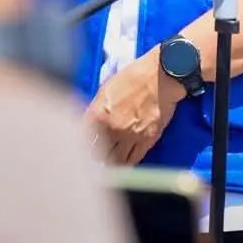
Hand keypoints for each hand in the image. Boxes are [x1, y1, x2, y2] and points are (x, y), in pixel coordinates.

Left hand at [84, 48, 182, 164]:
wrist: (163, 75)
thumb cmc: (135, 75)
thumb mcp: (107, 88)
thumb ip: (96, 108)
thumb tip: (91, 122)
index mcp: (97, 114)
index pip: (82, 140)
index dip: (80, 148)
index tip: (80, 152)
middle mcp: (111, 128)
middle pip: (96, 154)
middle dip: (93, 160)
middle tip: (92, 164)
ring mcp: (129, 135)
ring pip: (114, 160)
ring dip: (110, 165)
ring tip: (108, 168)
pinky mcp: (147, 139)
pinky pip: (133, 159)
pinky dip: (127, 165)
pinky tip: (124, 167)